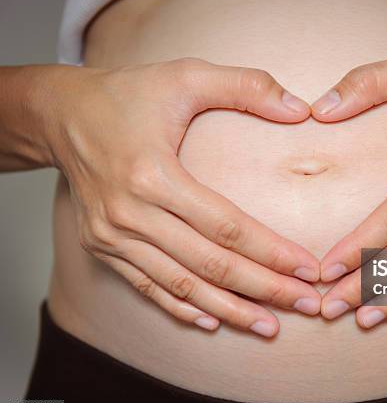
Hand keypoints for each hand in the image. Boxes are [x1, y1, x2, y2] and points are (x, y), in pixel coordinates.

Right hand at [45, 59, 320, 336]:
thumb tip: (303, 110)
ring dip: (228, 310)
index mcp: (153, 173)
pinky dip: (180, 308)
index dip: (271, 252)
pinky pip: (147, 287)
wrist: (62, 115)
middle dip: (263, 289)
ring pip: (180, 285)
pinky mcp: (103, 246)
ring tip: (269, 327)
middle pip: (209, 264)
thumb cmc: (128, 94)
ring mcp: (113, 235)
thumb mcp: (186, 75)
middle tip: (305, 305)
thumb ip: (247, 86)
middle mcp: (130, 213)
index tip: (308, 269)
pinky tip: (212, 322)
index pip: (226, 226)